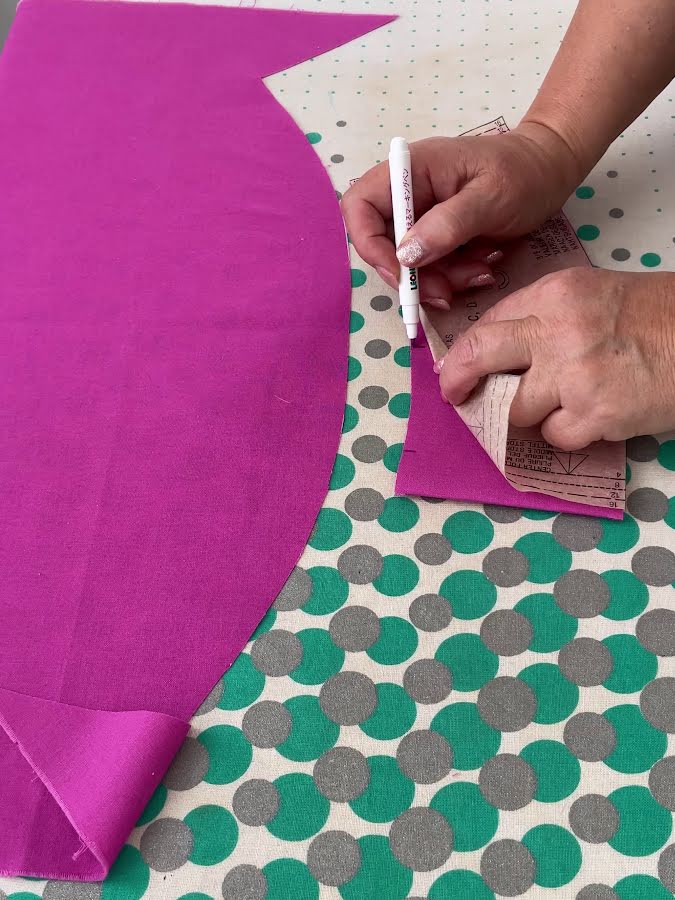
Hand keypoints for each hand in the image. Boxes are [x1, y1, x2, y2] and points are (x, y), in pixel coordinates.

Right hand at [341, 121, 581, 306]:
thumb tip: (406, 255)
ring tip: (481, 271)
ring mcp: (422, 217)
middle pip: (382, 244)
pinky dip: (455, 277)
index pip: (360, 206)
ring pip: (409, 264)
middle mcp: (408, 194)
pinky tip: (483, 267)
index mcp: (409, 171)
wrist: (551, 171)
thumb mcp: (490, 197)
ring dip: (441, 280)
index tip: (400, 273)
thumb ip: (447, 225)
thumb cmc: (523, 172)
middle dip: (412, 275)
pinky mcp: (438, 236)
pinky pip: (432, 268)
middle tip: (445, 292)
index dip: (369, 244)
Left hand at [438, 268, 674, 448]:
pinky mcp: (594, 414)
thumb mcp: (591, 295)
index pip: (489, 322)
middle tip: (455, 396)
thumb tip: (497, 352)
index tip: (458, 367)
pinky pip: (554, 436)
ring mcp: (573, 375)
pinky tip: (592, 416)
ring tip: (566, 401)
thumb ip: (542, 316)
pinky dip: (567, 433)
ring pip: (516, 408)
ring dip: (532, 413)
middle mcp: (557, 330)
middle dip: (457, 380)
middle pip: (480, 357)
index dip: (466, 351)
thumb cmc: (652, 318)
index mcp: (555, 294)